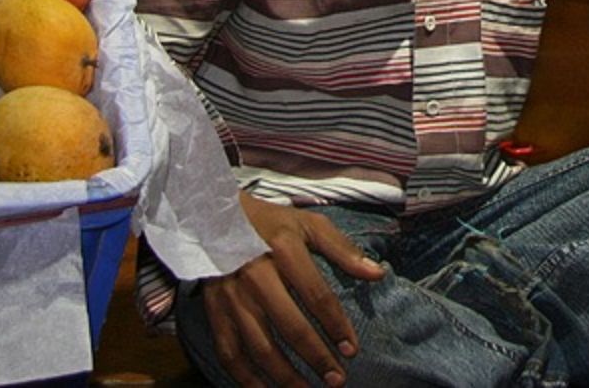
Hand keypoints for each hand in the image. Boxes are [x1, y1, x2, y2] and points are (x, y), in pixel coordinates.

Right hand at [201, 194, 384, 386]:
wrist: (212, 217)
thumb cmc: (269, 223)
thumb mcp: (308, 224)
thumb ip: (342, 249)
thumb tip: (376, 274)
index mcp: (283, 250)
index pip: (317, 296)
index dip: (337, 326)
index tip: (352, 350)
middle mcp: (256, 275)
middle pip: (290, 326)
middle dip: (316, 357)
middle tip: (337, 379)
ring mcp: (232, 296)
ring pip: (260, 346)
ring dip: (285, 376)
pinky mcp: (214, 311)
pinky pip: (230, 352)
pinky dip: (245, 378)